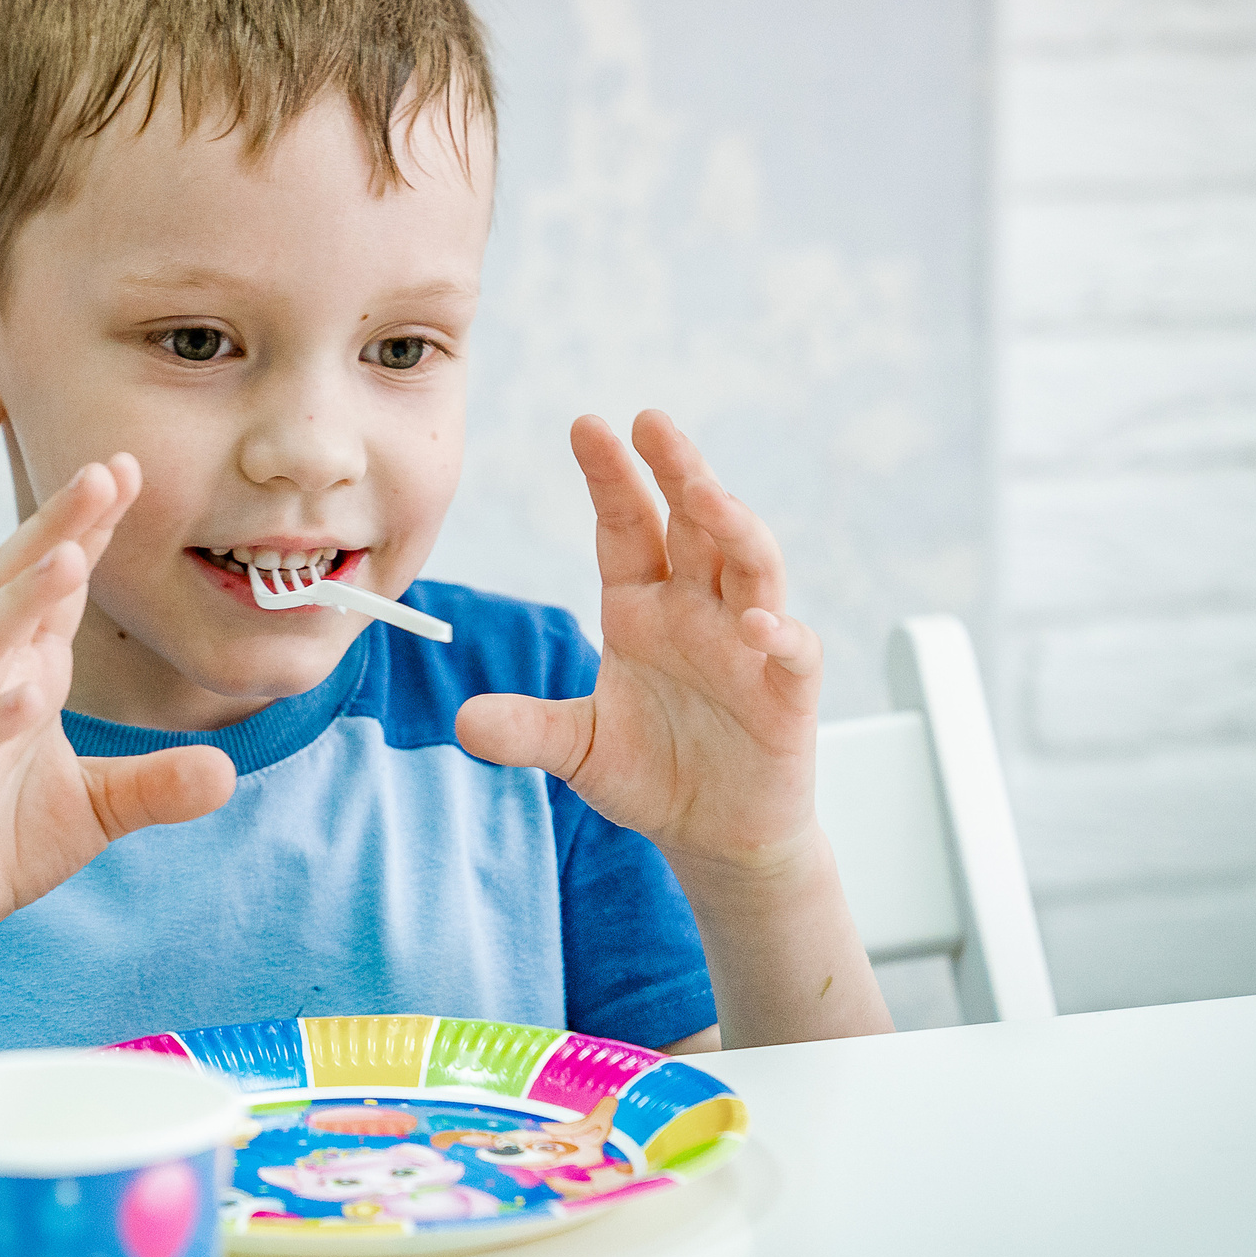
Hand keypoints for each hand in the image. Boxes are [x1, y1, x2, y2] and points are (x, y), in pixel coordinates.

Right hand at [0, 454, 236, 975]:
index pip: (58, 586)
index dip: (88, 528)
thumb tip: (226, 773)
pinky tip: (25, 695)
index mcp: (25, 673)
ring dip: (25, 600)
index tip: (126, 469)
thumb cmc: (1, 841)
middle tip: (103, 472)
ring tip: (68, 557)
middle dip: (59, 528)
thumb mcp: (99, 810)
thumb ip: (157, 785)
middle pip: (18, 587)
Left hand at [456, 411, 820, 878]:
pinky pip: (792, 650)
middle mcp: (697, 610)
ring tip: (705, 495)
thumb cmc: (653, 774)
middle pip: (692, 524)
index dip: (610, 477)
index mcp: (640, 607)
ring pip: (750, 565)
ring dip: (733, 527)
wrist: (716, 834)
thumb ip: (527, 730)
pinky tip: (758, 623)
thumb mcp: (578, 750)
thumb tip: (463, 721)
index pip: (625, 525)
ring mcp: (746, 644)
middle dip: (677, 471)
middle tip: (653, 422)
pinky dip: (779, 633)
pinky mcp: (786, 692)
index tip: (588, 426)